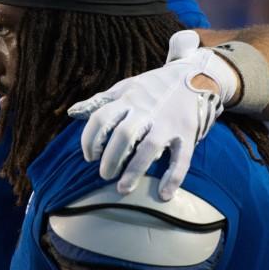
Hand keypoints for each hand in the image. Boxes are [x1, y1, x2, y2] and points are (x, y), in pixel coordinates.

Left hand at [67, 30, 234, 199]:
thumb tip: (73, 112)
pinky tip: (163, 195)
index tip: (89, 156)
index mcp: (128, 99)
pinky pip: (181, 158)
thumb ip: (101, 101)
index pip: (101, 119)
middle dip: (110, 158)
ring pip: (149, 148)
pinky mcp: (187, 132)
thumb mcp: (126, 87)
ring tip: (122, 189)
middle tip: (104, 175)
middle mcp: (147, 110)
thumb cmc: (154, 86)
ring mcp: (168, 122)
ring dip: (134, 171)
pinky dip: (173, 178)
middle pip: (123, 136)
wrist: (195, 74)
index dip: (90, 140)